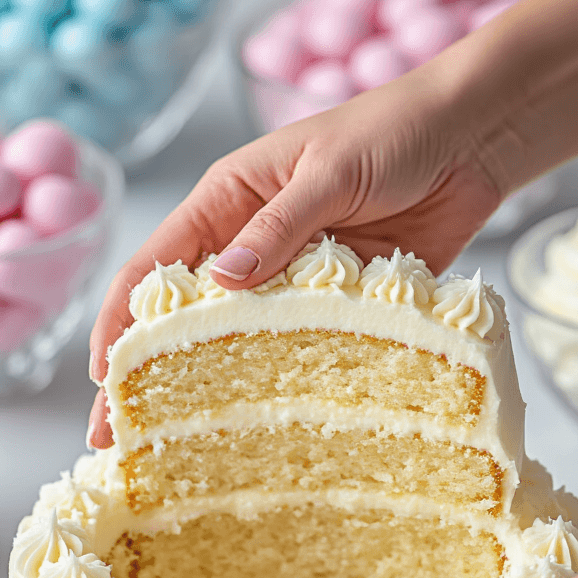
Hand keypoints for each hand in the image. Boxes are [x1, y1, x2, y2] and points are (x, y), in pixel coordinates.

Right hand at [87, 62, 500, 444]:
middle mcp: (252, 243)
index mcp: (228, 200)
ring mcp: (296, 277)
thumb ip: (279, 228)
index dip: (121, 322)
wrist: (473, 138)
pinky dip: (289, 380)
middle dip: (155, 374)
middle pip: (189, 316)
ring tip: (189, 446)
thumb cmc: (392, 131)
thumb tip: (221, 283)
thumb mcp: (328, 172)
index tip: (103, 376)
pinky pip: (307, 346)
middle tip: (124, 436)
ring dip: (220, 387)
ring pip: (244, 340)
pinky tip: (273, 423)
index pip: (154, 265)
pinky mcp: (343, 302)